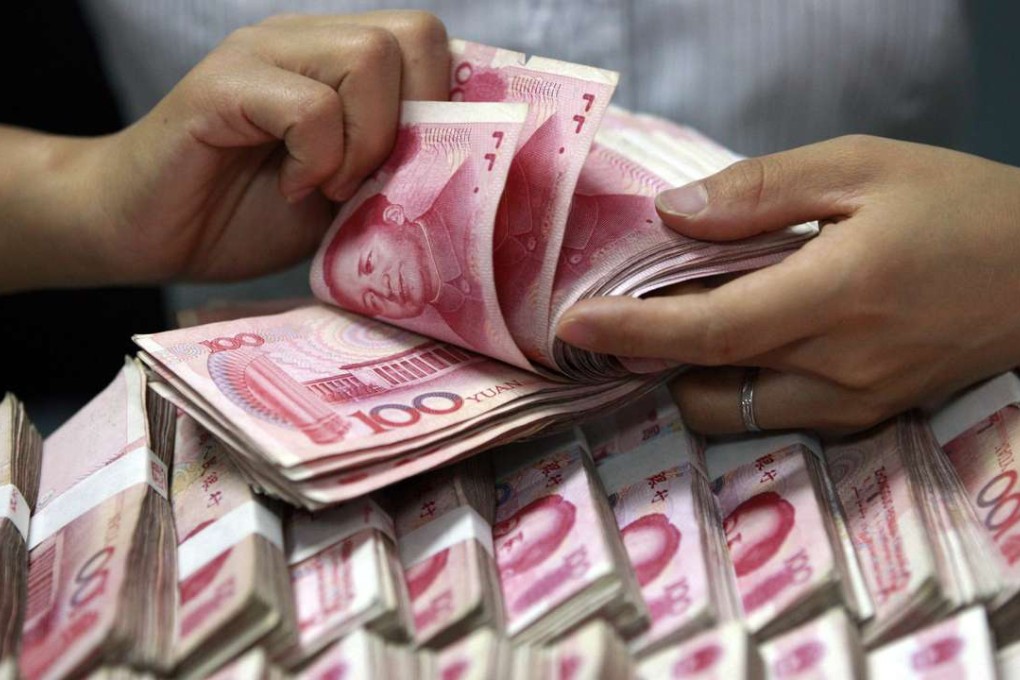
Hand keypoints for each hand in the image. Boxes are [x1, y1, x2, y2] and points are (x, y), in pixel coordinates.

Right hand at [0, 11, 448, 290]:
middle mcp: (306, 41)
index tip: (420, 169)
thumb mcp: (346, 197)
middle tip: (374, 177)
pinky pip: (309, 106)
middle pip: (415, 34)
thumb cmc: (247, 215)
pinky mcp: (222, 87)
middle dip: (415, 120)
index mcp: (341, 61)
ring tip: (330, 185)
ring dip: (366, 139)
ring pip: (368, 56)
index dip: (447, 105)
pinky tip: (292, 189)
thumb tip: (457, 172)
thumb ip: (393, 169)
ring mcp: (262, 54)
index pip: (431, 42)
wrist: (150, 231)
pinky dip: (316, 159)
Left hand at [556, 135, 1019, 433]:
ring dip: (691, 373)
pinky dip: (735, 383)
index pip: (708, 329)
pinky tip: (746, 335)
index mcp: (836, 297)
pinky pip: (772, 415)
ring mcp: (853, 404)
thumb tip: (671, 216)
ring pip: (731, 410)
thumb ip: (760, 193)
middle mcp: (838, 369)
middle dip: (651, 351)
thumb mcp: (863, 168)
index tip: (573, 324)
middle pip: (704, 381)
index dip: (632, 330)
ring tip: (695, 314)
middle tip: (635, 302)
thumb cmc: (960, 206)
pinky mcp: (865, 417)